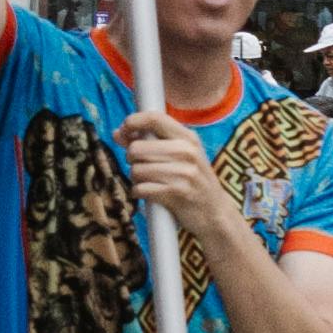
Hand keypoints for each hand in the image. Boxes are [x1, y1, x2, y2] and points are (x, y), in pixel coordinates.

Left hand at [115, 108, 234, 239]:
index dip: (132, 122)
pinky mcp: (176, 193)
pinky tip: (150, 194)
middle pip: (136, 148)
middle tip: (143, 168)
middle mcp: (187, 152)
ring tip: (150, 182)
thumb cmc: (193, 181)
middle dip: (131, 160)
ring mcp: (183, 173)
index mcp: (188, 138)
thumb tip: (117, 133)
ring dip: (136, 179)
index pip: (154, 118)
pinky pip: (140, 189)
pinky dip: (139, 193)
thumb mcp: (180, 155)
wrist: (215, 213)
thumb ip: (150, 141)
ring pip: (136, 170)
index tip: (123, 132)